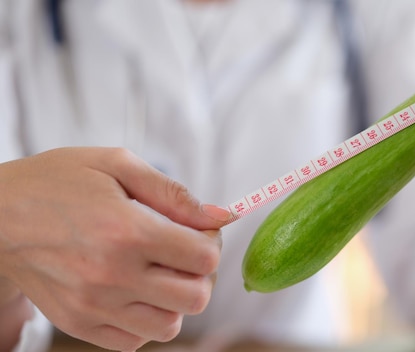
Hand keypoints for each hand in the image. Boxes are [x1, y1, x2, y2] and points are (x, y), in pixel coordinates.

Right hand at [0, 147, 230, 350]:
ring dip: (175, 300)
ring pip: (170, 325)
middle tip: (182, 252)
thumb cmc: (58, 182)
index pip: (206, 258)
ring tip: (157, 272)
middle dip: (200, 273)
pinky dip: (145, 319)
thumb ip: (174, 193)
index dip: (211, 241)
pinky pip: (134, 340)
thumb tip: (223, 216)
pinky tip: (135, 291)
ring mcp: (93, 306)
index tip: (197, 230)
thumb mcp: (117, 165)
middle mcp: (112, 276)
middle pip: (197, 297)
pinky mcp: (78, 324)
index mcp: (128, 231)